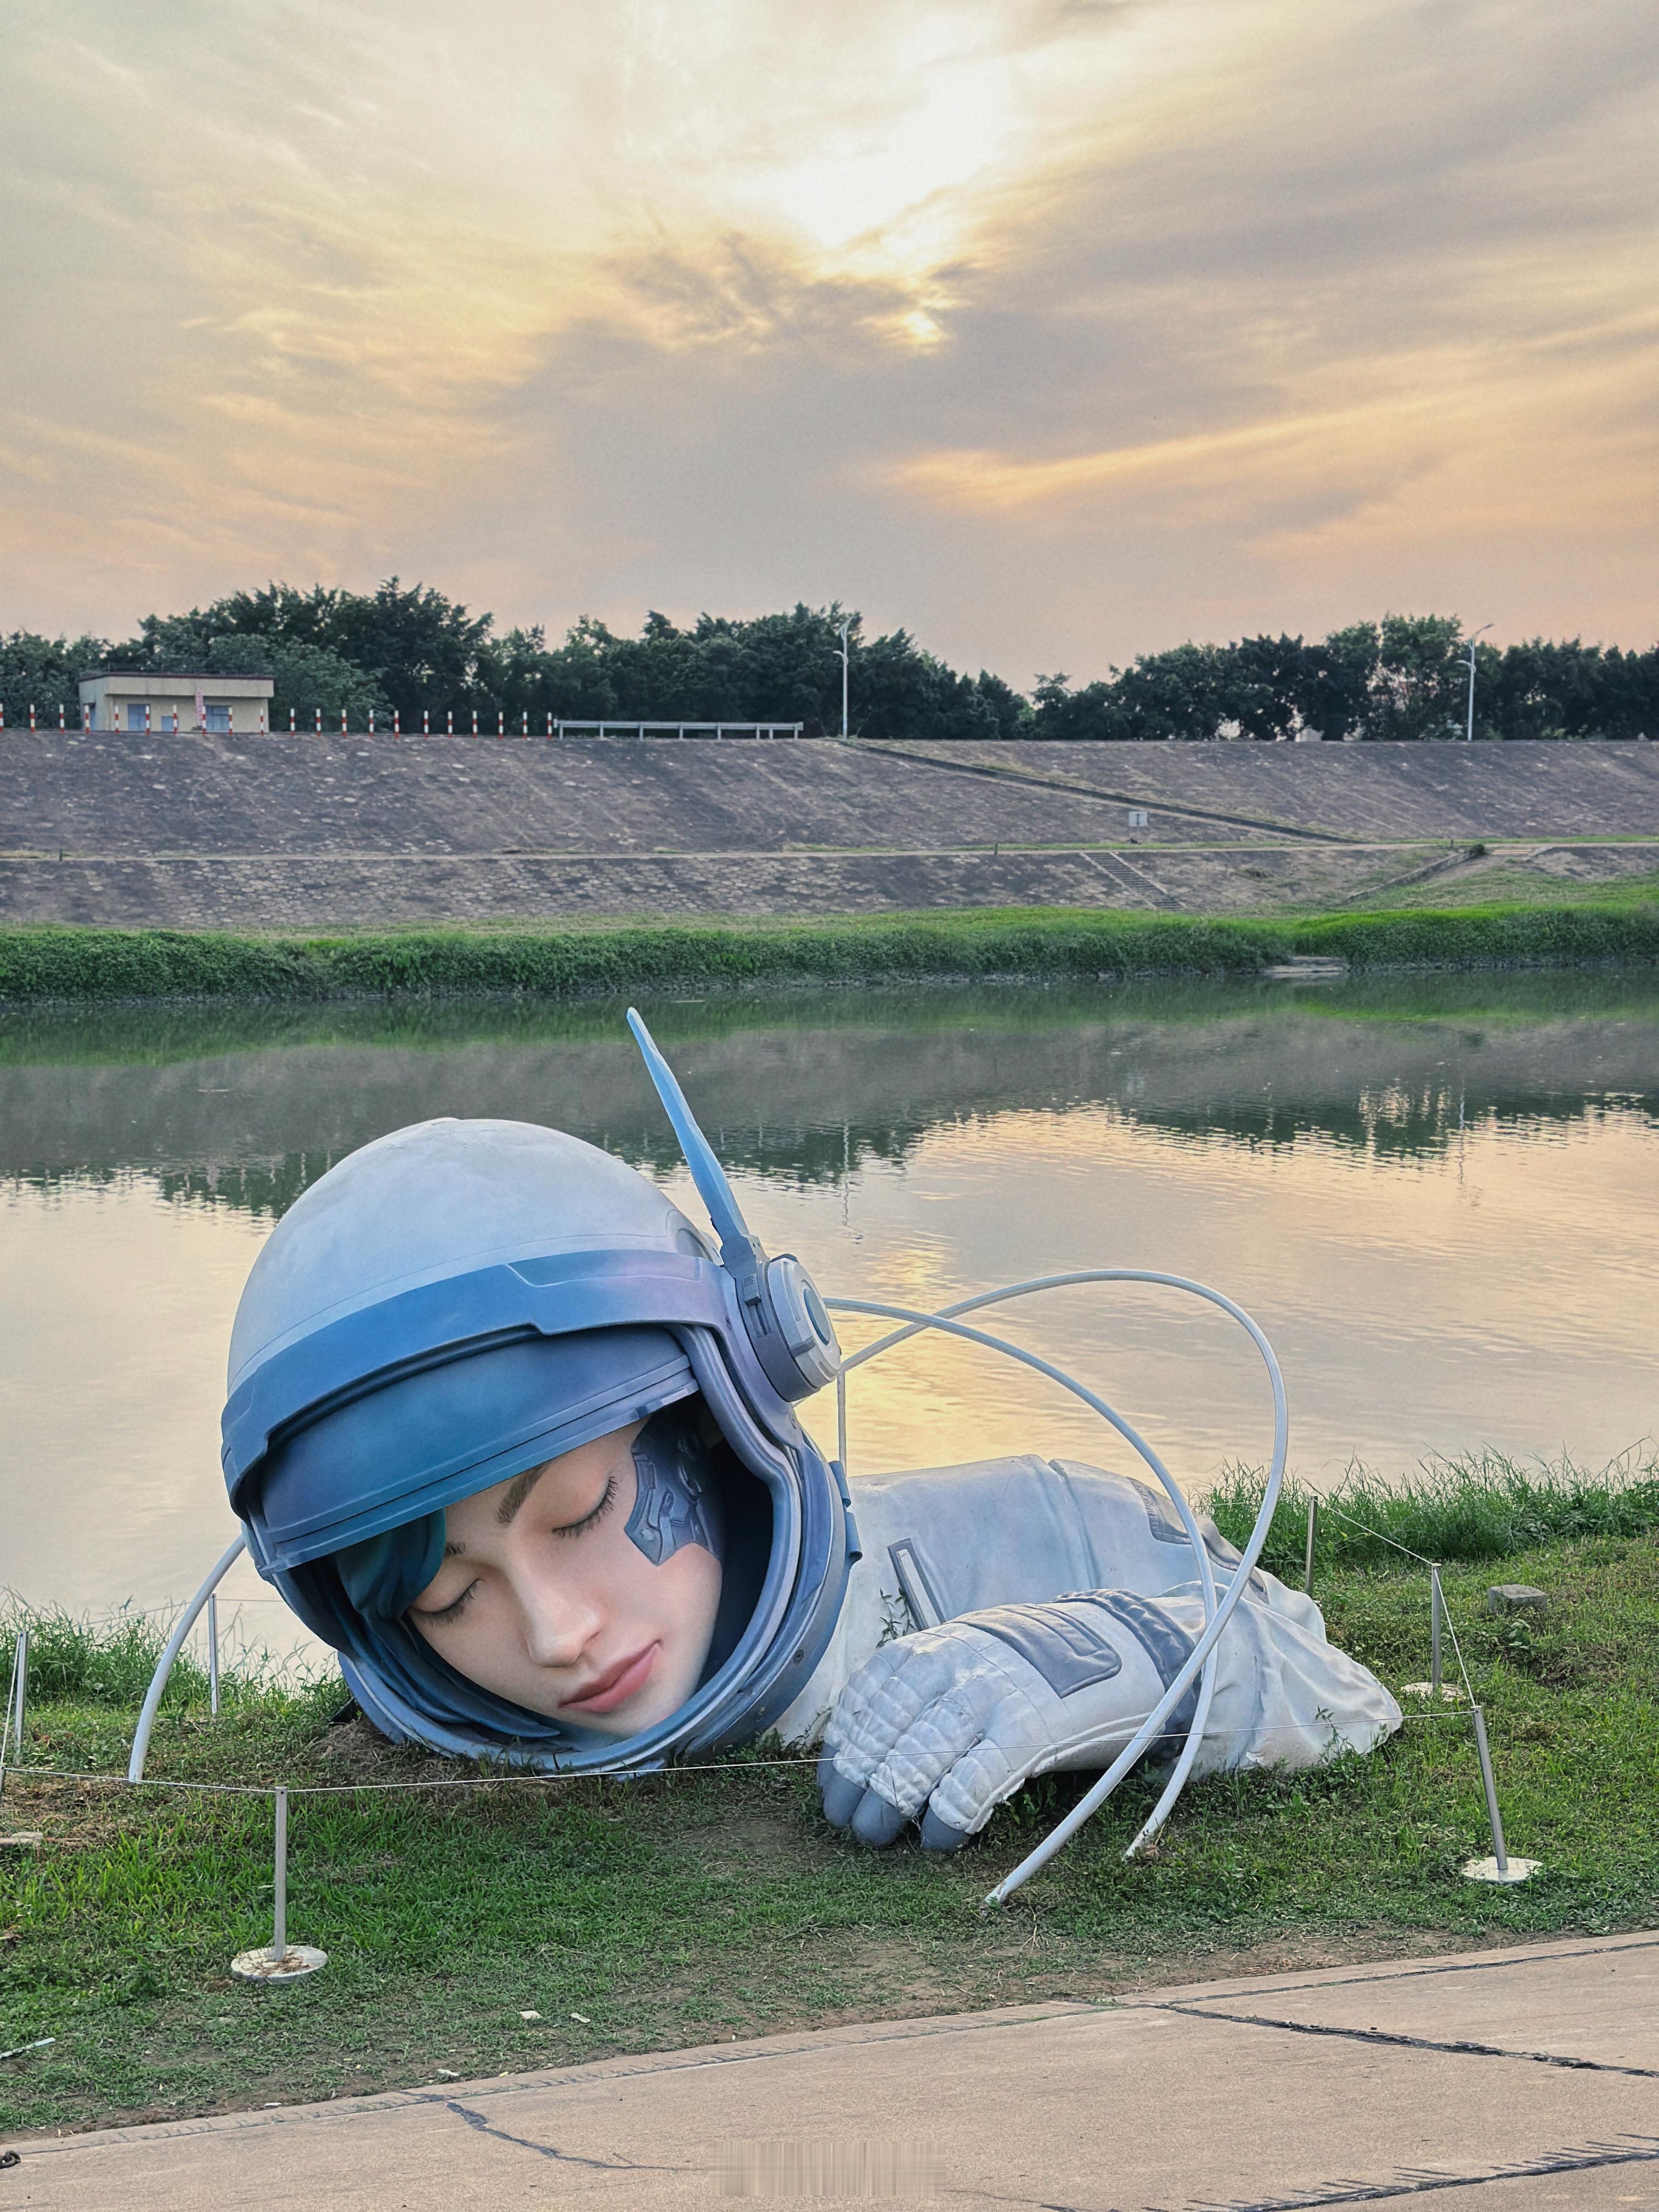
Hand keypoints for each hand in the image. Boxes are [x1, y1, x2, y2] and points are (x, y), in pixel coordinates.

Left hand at [818, 1594, 1190, 1852]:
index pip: (866, 1699)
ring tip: (879, 1837)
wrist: (1118, 1647)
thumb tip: (872, 1751)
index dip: (842, 1749)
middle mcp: (953, 1666)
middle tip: (850, 1825)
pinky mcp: (1027, 1732)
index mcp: (933, 1647)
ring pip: (916, 1760)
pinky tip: (938, 1841)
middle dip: (858, 1786)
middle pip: (884, 1734)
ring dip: (889, 1807)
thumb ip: (924, 1689)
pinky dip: (945, 1820)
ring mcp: (989, 1697)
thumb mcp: (969, 1655)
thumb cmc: (1032, 1666)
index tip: (832, 1787)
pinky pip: (969, 1786)